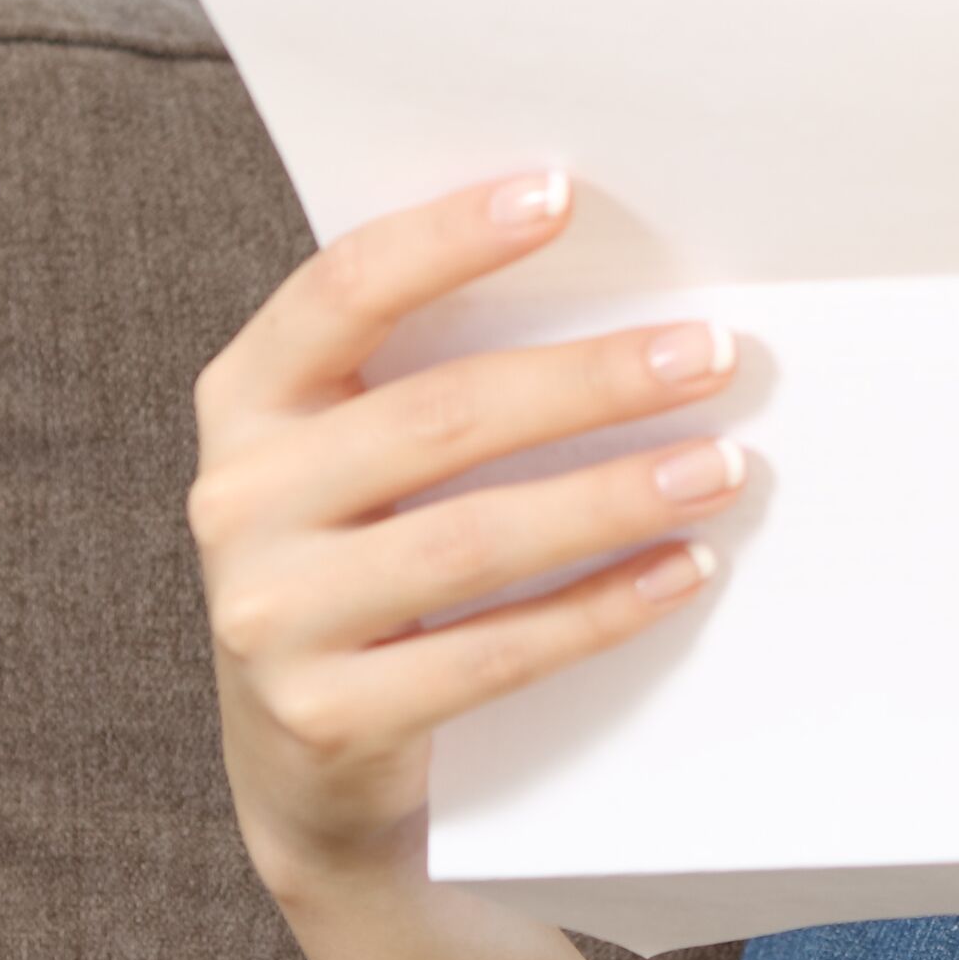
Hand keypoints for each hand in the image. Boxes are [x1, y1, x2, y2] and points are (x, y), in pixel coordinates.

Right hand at [188, 170, 747, 912]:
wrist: (306, 767)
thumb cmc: (366, 563)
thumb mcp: (357, 459)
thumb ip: (431, 377)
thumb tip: (620, 295)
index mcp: (246, 400)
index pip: (343, 290)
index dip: (449, 238)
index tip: (562, 193)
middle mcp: (238, 498)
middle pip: (440, 416)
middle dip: (592, 380)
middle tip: (709, 354)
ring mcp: (271, 615)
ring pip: (473, 539)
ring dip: (613, 496)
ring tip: (720, 468)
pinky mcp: (327, 716)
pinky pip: (493, 653)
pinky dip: (601, 609)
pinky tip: (681, 571)